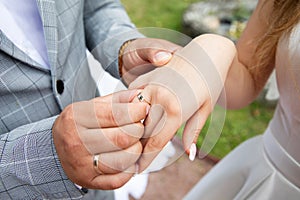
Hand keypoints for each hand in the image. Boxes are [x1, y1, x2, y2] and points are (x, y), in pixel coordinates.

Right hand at [52, 90, 148, 188]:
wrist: (55, 147)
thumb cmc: (78, 124)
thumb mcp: (92, 105)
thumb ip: (118, 99)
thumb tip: (140, 96)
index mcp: (76, 118)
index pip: (115, 114)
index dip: (136, 111)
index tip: (144, 109)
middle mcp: (76, 142)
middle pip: (121, 138)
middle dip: (138, 131)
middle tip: (139, 126)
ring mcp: (81, 165)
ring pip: (123, 160)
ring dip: (136, 150)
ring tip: (135, 143)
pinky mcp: (88, 181)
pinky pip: (118, 179)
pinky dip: (130, 169)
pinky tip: (129, 159)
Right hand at [129, 35, 234, 171]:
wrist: (207, 54)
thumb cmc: (210, 83)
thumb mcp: (204, 110)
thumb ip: (192, 133)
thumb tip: (189, 154)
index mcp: (174, 109)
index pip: (153, 142)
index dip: (144, 159)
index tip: (136, 170)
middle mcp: (158, 97)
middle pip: (140, 132)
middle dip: (135, 149)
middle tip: (130, 162)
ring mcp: (149, 86)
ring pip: (132, 117)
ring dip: (131, 132)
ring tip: (129, 145)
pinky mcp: (144, 79)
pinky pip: (131, 101)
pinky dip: (130, 113)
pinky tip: (132, 122)